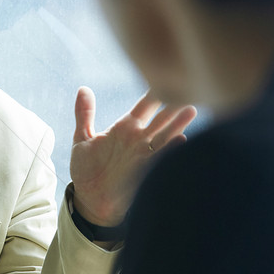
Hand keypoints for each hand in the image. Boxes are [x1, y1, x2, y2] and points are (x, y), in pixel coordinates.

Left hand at [70, 86, 196, 226]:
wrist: (90, 199)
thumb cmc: (87, 169)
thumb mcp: (82, 139)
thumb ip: (84, 113)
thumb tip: (83, 89)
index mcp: (125, 127)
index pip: (145, 105)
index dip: (155, 92)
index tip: (166, 74)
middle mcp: (139, 139)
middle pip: (161, 117)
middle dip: (173, 103)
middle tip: (187, 86)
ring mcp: (144, 155)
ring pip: (165, 135)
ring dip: (178, 123)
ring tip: (191, 109)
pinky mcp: (144, 172)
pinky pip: (160, 159)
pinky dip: (170, 150)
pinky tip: (181, 141)